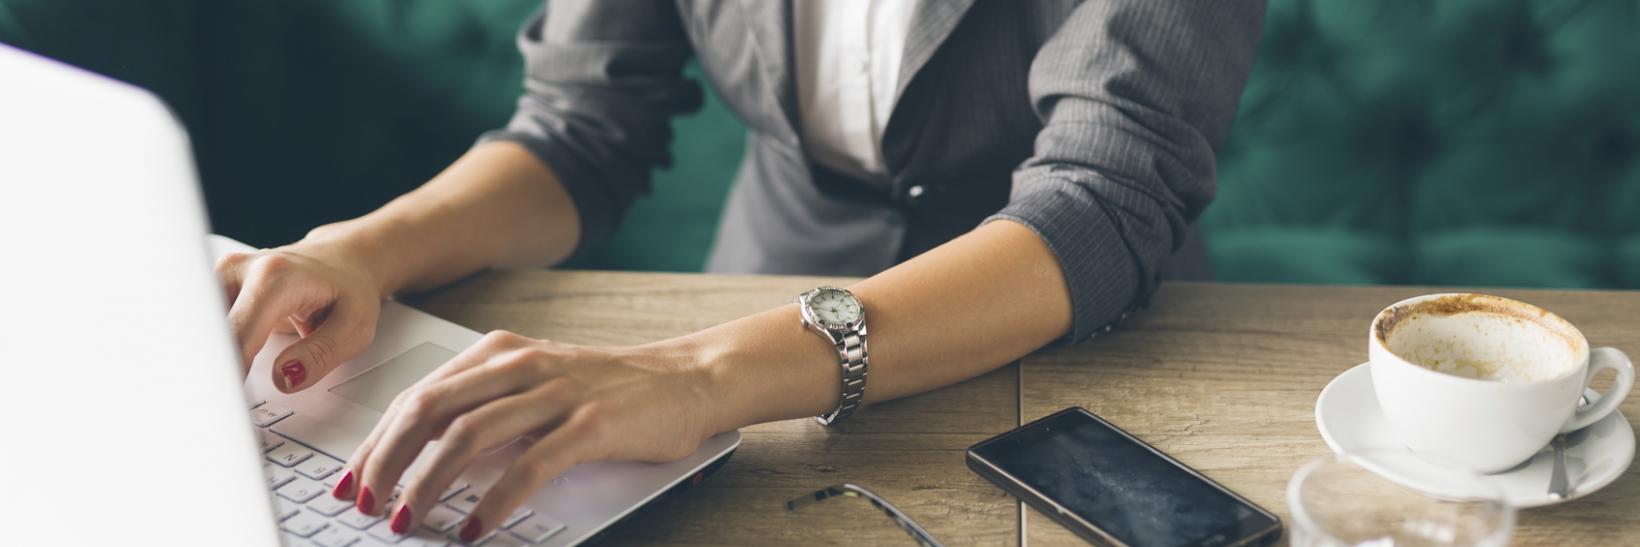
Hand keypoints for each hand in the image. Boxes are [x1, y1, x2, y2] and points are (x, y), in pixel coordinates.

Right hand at [216, 238, 384, 391]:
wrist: (342, 260)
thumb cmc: (349, 290)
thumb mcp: (355, 327)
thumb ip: (320, 355)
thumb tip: (284, 377)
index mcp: (274, 277)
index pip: (236, 335)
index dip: (227, 373)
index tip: (228, 403)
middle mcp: (240, 269)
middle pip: (205, 330)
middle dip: (207, 369)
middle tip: (215, 406)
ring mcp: (221, 274)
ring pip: (196, 326)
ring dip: (204, 360)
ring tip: (215, 392)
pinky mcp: (213, 286)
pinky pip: (201, 323)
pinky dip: (207, 349)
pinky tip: (217, 370)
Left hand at [331, 330, 721, 541]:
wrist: (688, 378)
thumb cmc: (611, 389)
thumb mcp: (538, 382)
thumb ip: (485, 405)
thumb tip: (419, 455)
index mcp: (500, 353)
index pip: (417, 395)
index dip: (375, 441)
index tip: (351, 480)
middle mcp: (521, 365)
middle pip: (429, 411)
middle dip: (386, 463)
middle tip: (366, 505)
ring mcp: (556, 393)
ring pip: (468, 436)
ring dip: (427, 484)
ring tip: (407, 521)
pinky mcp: (591, 425)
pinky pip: (528, 467)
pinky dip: (494, 502)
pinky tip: (474, 529)